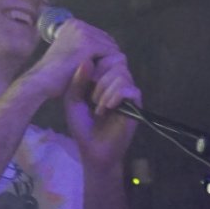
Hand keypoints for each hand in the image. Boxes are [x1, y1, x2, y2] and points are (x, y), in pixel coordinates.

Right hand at [16, 16, 116, 103]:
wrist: (41, 81)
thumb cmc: (55, 74)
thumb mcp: (69, 53)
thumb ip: (84, 48)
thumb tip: (108, 50)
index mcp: (73, 24)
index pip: (101, 37)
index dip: (103, 54)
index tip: (100, 69)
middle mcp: (78, 24)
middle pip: (108, 41)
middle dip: (108, 58)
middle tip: (104, 75)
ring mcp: (83, 33)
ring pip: (112, 49)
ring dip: (109, 64)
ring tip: (102, 79)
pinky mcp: (88, 45)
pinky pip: (111, 56)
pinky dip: (109, 69)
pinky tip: (102, 80)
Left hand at [61, 34, 141, 170]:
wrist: (93, 150)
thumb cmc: (82, 126)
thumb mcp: (73, 100)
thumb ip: (77, 81)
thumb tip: (87, 60)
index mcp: (104, 79)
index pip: (106, 58)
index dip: (96, 65)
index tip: (84, 83)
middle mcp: (119, 83)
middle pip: (116, 62)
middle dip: (100, 77)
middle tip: (91, 97)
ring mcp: (129, 93)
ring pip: (122, 74)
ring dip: (106, 88)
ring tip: (98, 106)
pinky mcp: (136, 104)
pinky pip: (130, 88)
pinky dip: (115, 96)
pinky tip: (106, 108)